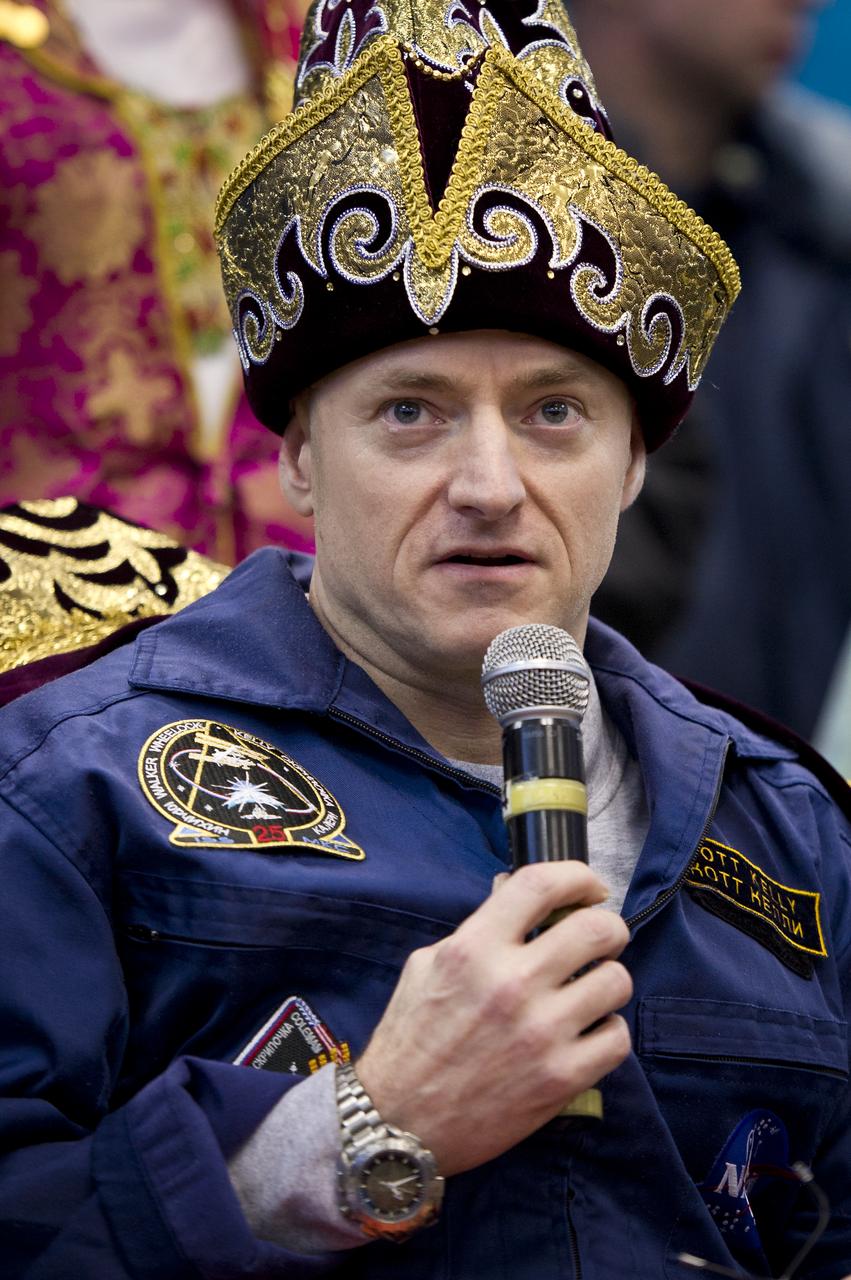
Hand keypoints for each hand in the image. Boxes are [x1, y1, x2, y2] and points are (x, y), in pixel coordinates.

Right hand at [357, 861, 631, 1176]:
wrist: (399, 1121)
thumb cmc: (410, 1040)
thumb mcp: (428, 966)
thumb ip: (477, 928)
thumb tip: (516, 892)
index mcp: (474, 949)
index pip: (540, 885)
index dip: (577, 875)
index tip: (588, 887)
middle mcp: (511, 983)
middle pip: (597, 930)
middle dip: (608, 928)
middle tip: (601, 940)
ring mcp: (540, 1033)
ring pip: (616, 982)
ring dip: (608, 981)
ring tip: (590, 991)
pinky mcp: (560, 1079)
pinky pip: (617, 1038)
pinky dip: (607, 1032)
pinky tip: (587, 1033)